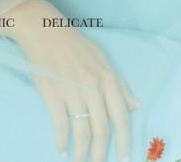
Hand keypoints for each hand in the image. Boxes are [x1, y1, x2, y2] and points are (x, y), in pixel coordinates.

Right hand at [18, 25, 138, 161]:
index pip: (121, 117)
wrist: (45, 31)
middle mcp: (93, 87)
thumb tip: (135, 107)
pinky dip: (61, 140)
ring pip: (82, 131)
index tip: (124, 159)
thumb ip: (120, 84)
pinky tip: (61, 150)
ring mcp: (72, 91)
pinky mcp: (52, 93)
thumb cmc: (74, 44)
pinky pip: (60, 124)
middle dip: (101, 153)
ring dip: (82, 152)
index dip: (124, 141)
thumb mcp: (102, 59)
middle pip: (101, 129)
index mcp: (107, 79)